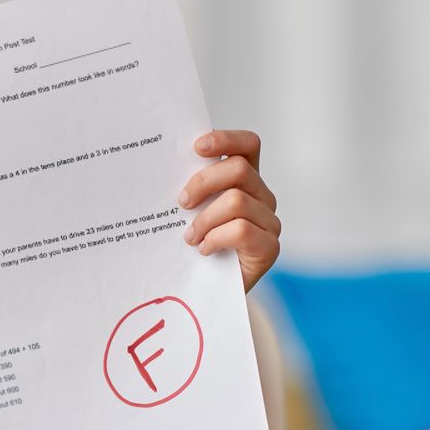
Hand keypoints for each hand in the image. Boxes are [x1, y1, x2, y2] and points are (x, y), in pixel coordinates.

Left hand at [178, 130, 280, 292]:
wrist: (207, 290)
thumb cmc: (195, 246)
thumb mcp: (190, 212)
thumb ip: (190, 189)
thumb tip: (160, 167)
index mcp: (244, 180)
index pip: (247, 145)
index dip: (226, 139)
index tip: (197, 147)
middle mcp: (262, 196)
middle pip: (239, 169)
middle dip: (203, 183)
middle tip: (181, 203)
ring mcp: (269, 221)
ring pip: (236, 201)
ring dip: (205, 219)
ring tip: (190, 237)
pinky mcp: (269, 247)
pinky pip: (242, 230)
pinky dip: (216, 238)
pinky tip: (204, 249)